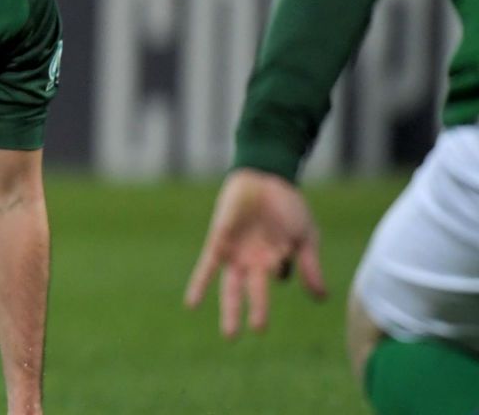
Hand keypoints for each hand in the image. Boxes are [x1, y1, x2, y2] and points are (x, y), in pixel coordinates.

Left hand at [185, 168, 327, 336]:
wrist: (264, 177)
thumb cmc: (288, 206)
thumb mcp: (305, 237)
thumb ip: (310, 266)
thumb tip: (321, 299)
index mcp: (276, 260)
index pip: (279, 278)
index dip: (286, 269)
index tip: (286, 254)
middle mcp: (254, 262)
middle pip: (253, 294)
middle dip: (256, 313)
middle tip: (257, 333)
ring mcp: (236, 254)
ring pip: (231, 288)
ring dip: (230, 309)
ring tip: (230, 334)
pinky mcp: (218, 242)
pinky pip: (207, 268)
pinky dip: (199, 285)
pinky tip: (191, 304)